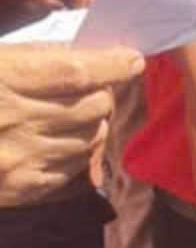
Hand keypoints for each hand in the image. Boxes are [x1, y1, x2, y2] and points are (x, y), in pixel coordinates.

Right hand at [0, 44, 143, 205]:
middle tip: (96, 87)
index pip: (79, 73)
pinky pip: (71, 169)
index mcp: (3, 82)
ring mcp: (16, 160)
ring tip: (73, 115)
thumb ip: (33, 59)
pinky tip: (58, 143)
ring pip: (89, 139)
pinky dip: (76, 154)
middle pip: (93, 107)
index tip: (131, 60)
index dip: (113, 65)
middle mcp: (15, 122)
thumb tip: (85, 58)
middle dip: (103, 94)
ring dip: (91, 124)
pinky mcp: (16, 189)